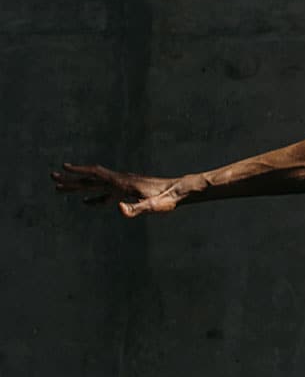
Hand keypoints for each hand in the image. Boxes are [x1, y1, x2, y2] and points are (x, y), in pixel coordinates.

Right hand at [51, 163, 183, 216]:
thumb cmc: (167, 198)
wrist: (179, 191)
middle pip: (91, 179)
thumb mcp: (152, 206)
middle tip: (52, 178)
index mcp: (122, 183)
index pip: (96, 174)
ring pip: (96, 186)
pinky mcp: (128, 192)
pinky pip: (106, 195)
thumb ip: (136, 208)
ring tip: (61, 190)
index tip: (62, 168)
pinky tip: (88, 203)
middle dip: (71, 179)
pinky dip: (94, 198)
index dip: (79, 172)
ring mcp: (123, 186)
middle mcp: (120, 182)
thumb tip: (118, 208)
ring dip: (79, 188)